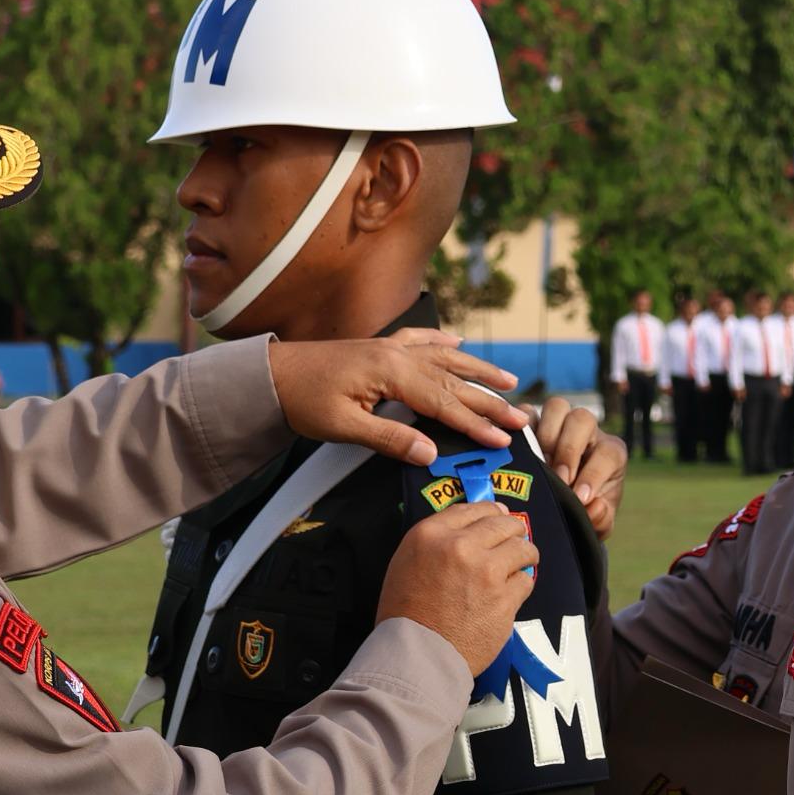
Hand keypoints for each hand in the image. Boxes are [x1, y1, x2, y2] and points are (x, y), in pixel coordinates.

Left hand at [268, 329, 526, 464]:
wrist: (273, 374)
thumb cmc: (304, 400)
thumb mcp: (345, 427)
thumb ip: (390, 438)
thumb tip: (430, 454)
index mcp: (392, 373)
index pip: (444, 402)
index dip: (476, 423)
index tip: (502, 438)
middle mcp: (397, 354)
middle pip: (454, 380)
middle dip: (490, 401)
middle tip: (520, 418)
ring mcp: (390, 347)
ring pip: (445, 357)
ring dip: (478, 368)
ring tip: (507, 380)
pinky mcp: (380, 347)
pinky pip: (420, 340)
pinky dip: (442, 341)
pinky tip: (457, 342)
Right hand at [379, 502, 538, 676]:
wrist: (416, 655)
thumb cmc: (404, 612)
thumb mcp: (406, 561)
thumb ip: (436, 540)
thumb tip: (472, 528)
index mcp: (431, 534)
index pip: (472, 508)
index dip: (489, 512)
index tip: (498, 517)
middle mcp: (461, 546)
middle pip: (503, 523)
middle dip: (512, 530)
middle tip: (514, 539)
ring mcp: (487, 572)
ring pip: (523, 548)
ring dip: (524, 554)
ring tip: (521, 563)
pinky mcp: (505, 598)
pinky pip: (526, 580)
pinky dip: (521, 585)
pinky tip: (511, 592)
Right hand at [535, 398, 628, 538]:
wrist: (564, 508)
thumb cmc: (585, 511)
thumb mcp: (598, 523)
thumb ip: (601, 519)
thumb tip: (593, 506)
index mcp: (610, 453)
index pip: (608, 452)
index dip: (595, 474)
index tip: (580, 497)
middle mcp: (587, 432)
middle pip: (582, 419)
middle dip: (569, 449)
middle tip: (560, 478)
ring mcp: (559, 424)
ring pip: (556, 407)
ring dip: (546, 435)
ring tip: (539, 465)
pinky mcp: (533, 424)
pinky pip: (526, 412)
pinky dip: (521, 428)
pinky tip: (518, 454)